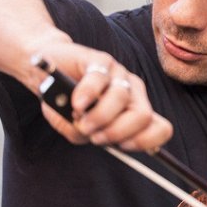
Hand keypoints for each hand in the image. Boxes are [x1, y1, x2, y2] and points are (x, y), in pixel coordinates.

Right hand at [30, 42, 172, 151]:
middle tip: (95, 136)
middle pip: (143, 116)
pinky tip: (77, 104)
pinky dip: (87, 95)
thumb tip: (88, 133)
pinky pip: (99, 79)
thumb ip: (82, 135)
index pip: (161, 128)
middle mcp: (133, 92)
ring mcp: (118, 74)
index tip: (120, 147)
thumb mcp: (76, 128)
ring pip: (121, 98)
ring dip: (99, 117)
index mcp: (136, 110)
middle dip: (117, 132)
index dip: (144, 142)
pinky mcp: (99, 60)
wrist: (44, 73)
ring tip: (81, 120)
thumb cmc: (65, 104)